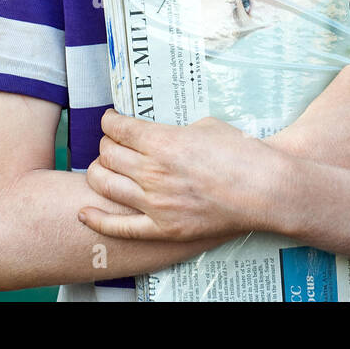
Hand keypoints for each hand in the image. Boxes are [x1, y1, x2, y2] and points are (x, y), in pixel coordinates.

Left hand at [78, 109, 282, 240]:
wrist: (265, 188)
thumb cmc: (241, 152)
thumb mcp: (205, 125)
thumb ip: (174, 130)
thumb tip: (158, 132)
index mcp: (163, 142)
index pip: (118, 128)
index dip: (109, 121)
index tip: (111, 121)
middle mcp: (153, 172)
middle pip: (108, 154)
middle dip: (106, 144)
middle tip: (113, 143)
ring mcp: (156, 203)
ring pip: (105, 184)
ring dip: (98, 172)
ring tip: (104, 168)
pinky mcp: (163, 228)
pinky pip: (119, 226)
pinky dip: (97, 218)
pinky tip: (84, 211)